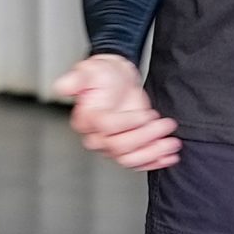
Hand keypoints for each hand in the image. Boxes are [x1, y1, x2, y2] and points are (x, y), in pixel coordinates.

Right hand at [55, 52, 181, 170]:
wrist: (116, 78)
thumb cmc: (102, 75)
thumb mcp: (88, 71)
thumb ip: (75, 79)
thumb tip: (61, 87)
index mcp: (86, 120)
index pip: (106, 128)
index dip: (128, 123)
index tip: (145, 113)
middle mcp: (96, 137)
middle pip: (120, 147)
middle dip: (146, 136)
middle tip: (165, 123)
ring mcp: (112, 146)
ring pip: (130, 159)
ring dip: (154, 153)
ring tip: (172, 142)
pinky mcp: (127, 149)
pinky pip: (138, 163)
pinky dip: (156, 162)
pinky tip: (170, 157)